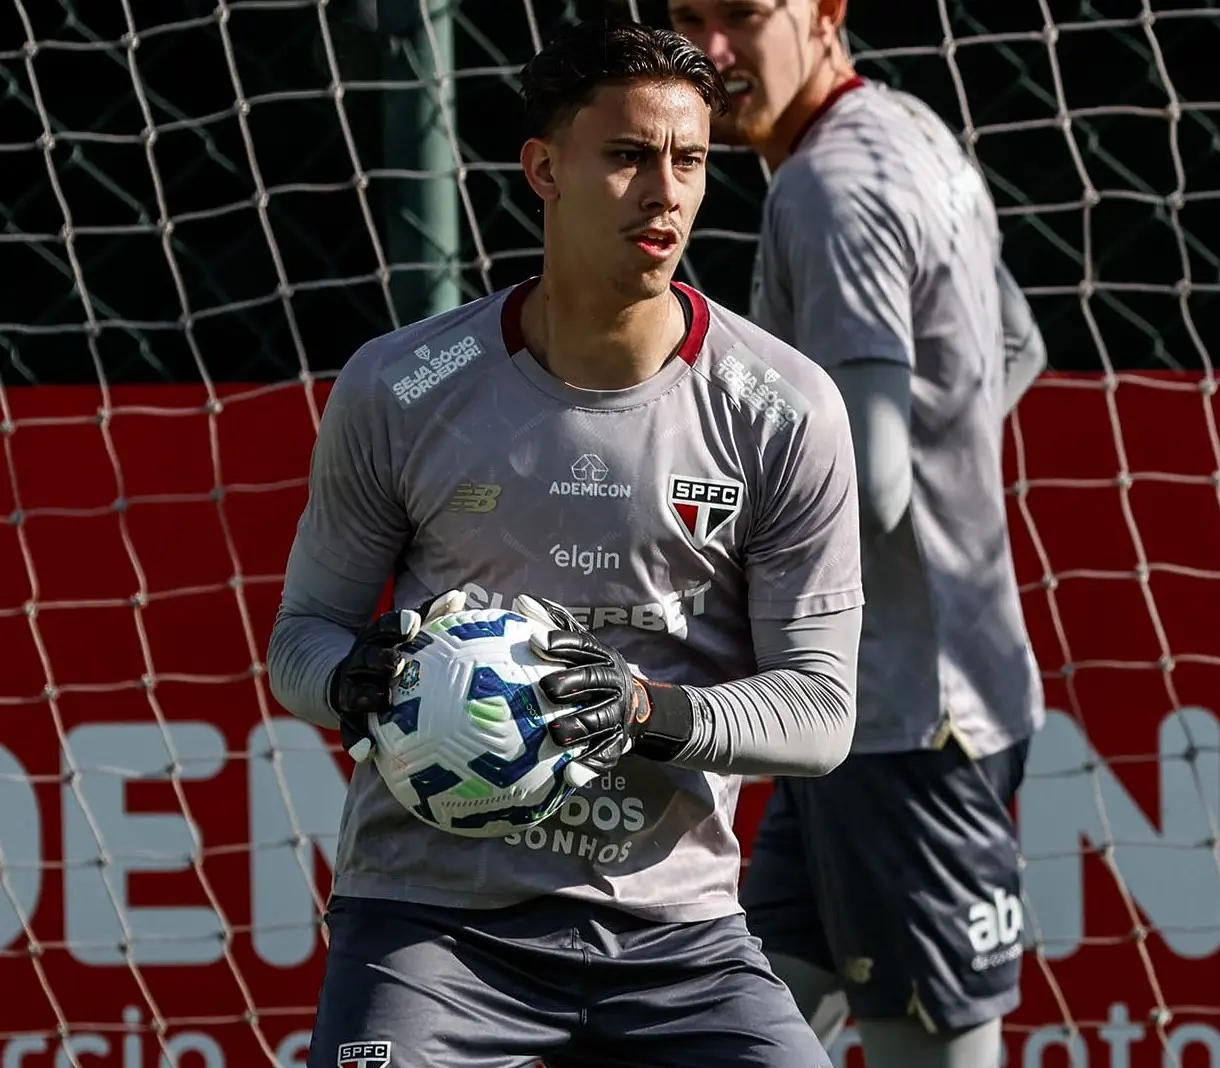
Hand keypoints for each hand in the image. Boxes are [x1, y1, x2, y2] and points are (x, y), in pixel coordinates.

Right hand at [329, 589, 465, 761]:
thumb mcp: (403, 633)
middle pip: (368, 658)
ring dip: (368, 697)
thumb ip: (430, 615)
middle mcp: (361, 662)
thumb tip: (459, 594)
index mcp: (377, 640)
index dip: (396, 625)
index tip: (412, 623)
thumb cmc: (391, 651)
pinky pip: (351, 732)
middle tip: (398, 662)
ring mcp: (352, 691)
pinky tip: (367, 752)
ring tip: (383, 700)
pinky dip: (357, 742)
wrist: (342, 678)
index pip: (384, 627)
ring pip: (355, 694)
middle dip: (381, 658)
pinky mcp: (348, 719)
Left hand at [513, 595, 692, 784]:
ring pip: (601, 719)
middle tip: (544, 688)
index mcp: (601, 657)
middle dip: (571, 682)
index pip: (582, 645)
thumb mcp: (580, 647)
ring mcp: (618, 713)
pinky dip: (589, 765)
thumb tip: (521, 600)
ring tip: (554, 733)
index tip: (535, 640)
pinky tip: (570, 776)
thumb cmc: (593, 672)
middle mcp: (613, 682)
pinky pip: (605, 755)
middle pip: (594, 679)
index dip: (560, 642)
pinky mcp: (618, 742)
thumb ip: (552, 623)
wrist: (638, 708)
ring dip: (578, 726)